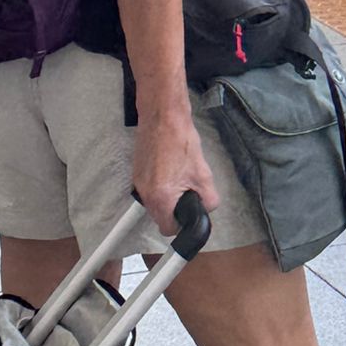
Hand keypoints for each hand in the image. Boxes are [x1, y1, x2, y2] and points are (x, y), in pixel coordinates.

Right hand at [133, 108, 220, 239]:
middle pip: (159, 216)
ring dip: (166, 197)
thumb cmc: (181, 141)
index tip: (188, 214)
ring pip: (154, 202)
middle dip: (174, 209)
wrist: (163, 116)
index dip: (181, 224)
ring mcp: (138, 182)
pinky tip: (170, 169)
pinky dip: (159, 184)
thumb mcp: (204, 174)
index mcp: (161, 198)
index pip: (168, 229)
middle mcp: (145, 193)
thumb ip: (209, 200)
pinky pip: (149, 188)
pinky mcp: (136, 171)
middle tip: (187, 192)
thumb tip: (206, 208)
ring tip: (179, 178)